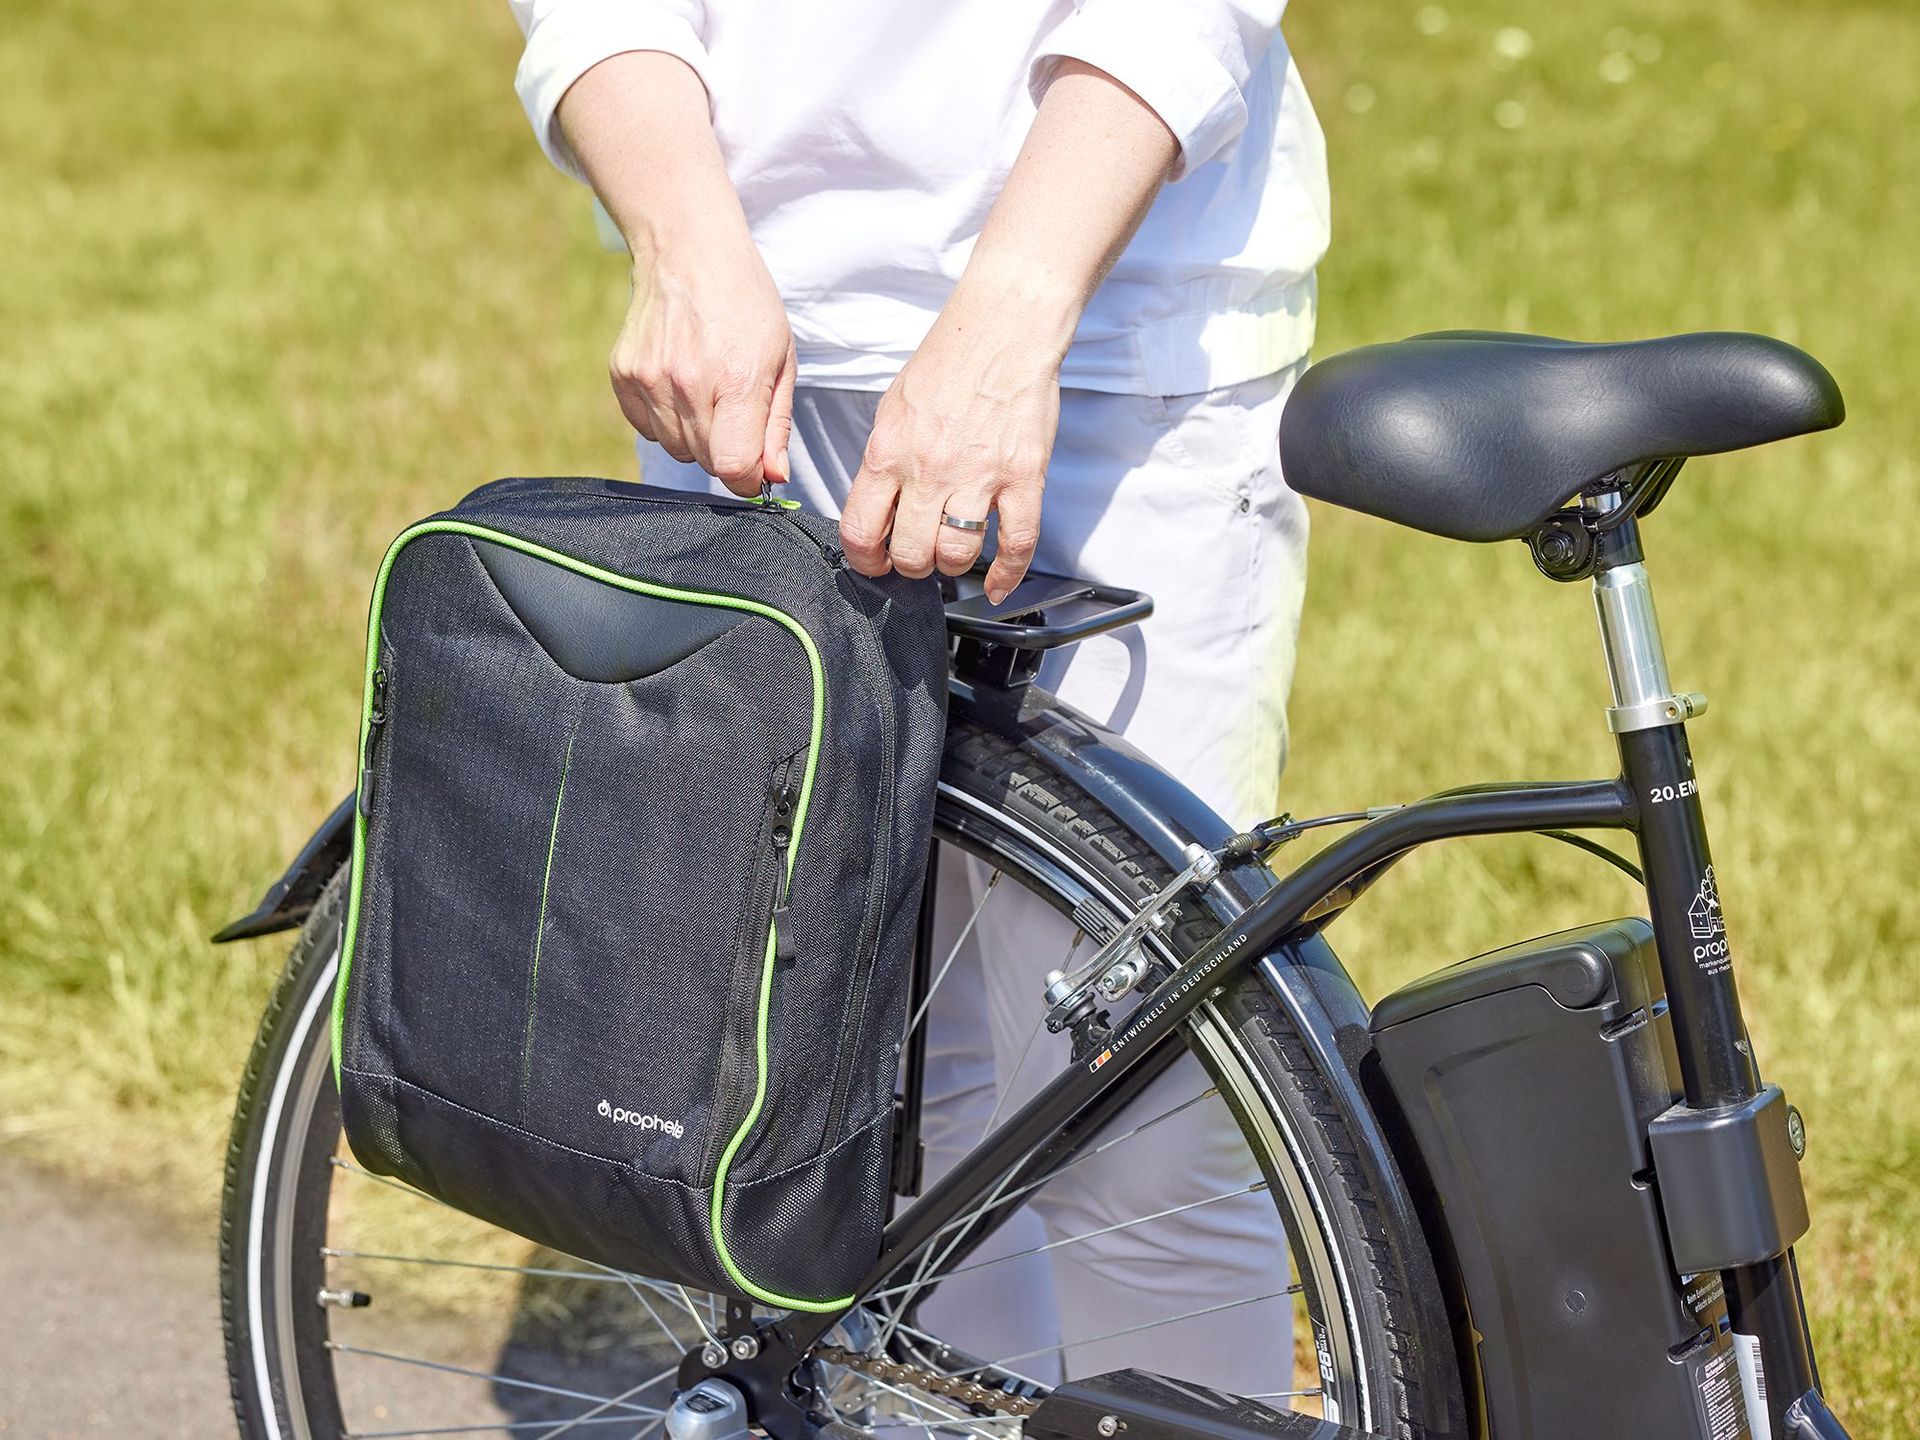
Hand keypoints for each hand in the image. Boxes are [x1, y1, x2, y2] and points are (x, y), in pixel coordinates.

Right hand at [611, 218, 794, 494]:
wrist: (689, 250)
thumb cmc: (746, 303)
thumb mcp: (782, 360)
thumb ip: (776, 425)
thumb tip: (772, 478)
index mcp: (736, 381)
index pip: (733, 467)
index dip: (747, 478)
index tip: (755, 467)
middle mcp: (688, 383)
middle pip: (705, 463)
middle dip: (726, 452)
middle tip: (735, 412)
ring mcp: (650, 379)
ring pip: (675, 449)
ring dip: (695, 437)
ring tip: (708, 392)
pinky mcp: (623, 374)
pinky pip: (646, 428)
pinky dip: (665, 420)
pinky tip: (680, 383)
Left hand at [840, 275, 1063, 602]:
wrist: (1003, 329)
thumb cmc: (948, 363)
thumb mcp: (892, 410)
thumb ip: (884, 462)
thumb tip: (877, 509)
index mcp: (889, 451)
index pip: (860, 530)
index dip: (865, 559)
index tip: (875, 561)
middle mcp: (929, 468)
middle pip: (910, 553)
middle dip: (912, 565)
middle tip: (919, 556)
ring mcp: (979, 475)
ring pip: (957, 554)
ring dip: (953, 564)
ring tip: (954, 551)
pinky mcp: (1023, 477)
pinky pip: (1016, 544)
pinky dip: (1006, 575)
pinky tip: (998, 587)